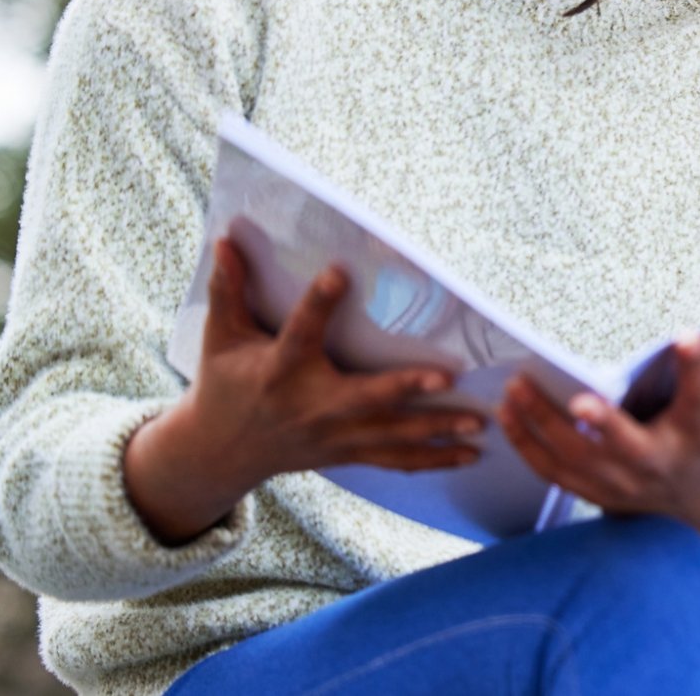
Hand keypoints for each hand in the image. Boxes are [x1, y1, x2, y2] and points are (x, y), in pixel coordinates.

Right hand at [124, 238, 480, 544]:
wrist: (220, 451)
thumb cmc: (225, 383)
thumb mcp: (220, 336)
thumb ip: (228, 290)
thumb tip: (224, 238)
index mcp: (278, 370)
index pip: (300, 332)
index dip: (318, 303)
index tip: (340, 273)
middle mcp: (310, 406)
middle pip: (363, 398)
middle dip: (405, 390)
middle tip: (448, 377)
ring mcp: (332, 436)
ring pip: (390, 436)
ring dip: (437, 430)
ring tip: (479, 421)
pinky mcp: (347, 453)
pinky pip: (394, 461)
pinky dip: (433, 460)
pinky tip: (471, 454)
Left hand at [498, 334, 699, 555]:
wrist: (681, 518)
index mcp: (694, 439)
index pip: (699, 402)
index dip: (694, 369)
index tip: (686, 334)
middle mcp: (653, 464)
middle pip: (627, 448)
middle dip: (605, 427)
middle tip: (582, 400)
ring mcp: (615, 483)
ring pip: (574, 456)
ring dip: (543, 423)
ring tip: (517, 386)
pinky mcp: (585, 490)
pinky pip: (549, 469)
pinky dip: (524, 442)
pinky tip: (505, 410)